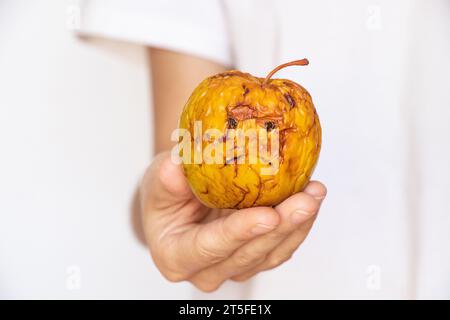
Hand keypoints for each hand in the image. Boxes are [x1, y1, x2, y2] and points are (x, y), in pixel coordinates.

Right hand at [140, 152, 325, 291]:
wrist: (178, 205)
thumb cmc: (165, 196)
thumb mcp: (158, 181)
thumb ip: (166, 177)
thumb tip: (177, 164)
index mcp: (176, 256)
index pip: (210, 247)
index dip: (240, 232)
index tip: (268, 215)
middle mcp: (206, 270)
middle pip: (249, 254)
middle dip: (281, 227)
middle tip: (306, 200)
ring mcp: (233, 267)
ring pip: (271, 254)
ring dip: (297, 225)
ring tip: (314, 193)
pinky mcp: (254, 258)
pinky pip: (281, 247)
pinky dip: (298, 224)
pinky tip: (310, 198)